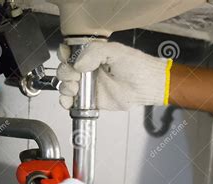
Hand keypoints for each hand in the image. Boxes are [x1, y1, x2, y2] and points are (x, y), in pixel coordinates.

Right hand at [57, 41, 171, 110]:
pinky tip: (69, 101)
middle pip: (65, 69)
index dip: (65, 54)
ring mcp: (89, 86)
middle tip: (76, 76)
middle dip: (65, 72)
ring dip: (65, 87)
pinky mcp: (91, 101)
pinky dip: (66, 102)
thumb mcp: (115, 51)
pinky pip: (73, 102)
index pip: (70, 52)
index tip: (68, 57)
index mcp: (92, 55)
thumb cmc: (138, 67)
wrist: (147, 87)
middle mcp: (89, 70)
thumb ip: (94, 52)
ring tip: (75, 88)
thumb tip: (77, 64)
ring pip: (65, 85)